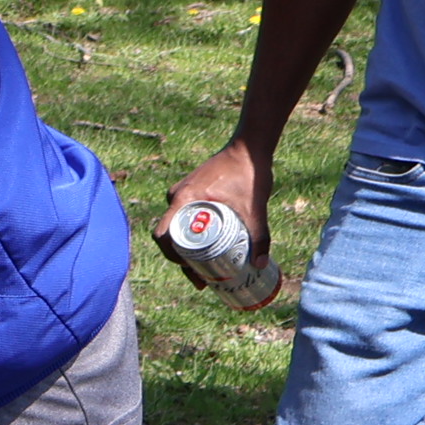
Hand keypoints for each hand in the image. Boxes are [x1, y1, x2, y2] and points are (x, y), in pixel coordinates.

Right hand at [159, 140, 267, 263]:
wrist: (249, 147)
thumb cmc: (249, 173)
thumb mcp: (255, 208)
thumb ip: (259, 236)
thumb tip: (260, 265)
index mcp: (183, 199)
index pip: (164, 234)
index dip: (172, 257)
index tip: (191, 271)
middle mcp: (176, 196)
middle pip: (170, 234)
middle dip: (182, 259)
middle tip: (201, 276)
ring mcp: (182, 192)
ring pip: (177, 226)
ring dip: (187, 246)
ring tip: (206, 264)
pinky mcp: (191, 190)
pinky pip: (184, 216)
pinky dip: (192, 232)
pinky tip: (208, 243)